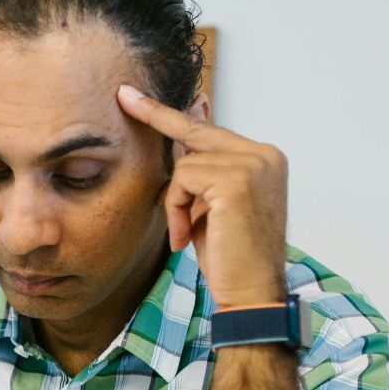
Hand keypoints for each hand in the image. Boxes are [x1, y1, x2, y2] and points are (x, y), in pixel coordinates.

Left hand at [116, 84, 289, 308]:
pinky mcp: (236, 180)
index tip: (141, 95)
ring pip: (184, 164)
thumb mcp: (213, 207)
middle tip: (123, 95)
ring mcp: (253, 164)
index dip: (174, 114)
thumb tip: (182, 140)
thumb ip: (203, 172)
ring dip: (176, 202)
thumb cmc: (231, 257)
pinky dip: (176, 210)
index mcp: (265, 159)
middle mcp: (265, 155)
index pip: (211, 130)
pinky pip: (182, 180)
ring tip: (187, 233)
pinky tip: (187, 236)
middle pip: (196, 132)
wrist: (251, 294)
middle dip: (156, 115)